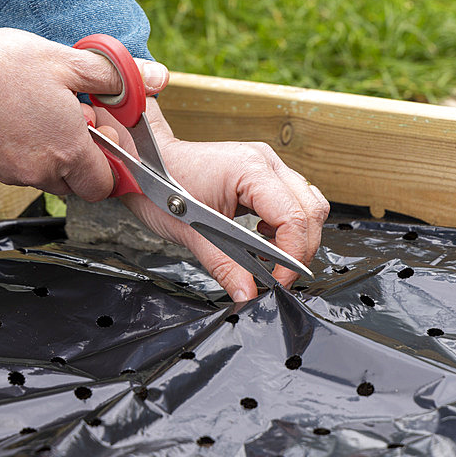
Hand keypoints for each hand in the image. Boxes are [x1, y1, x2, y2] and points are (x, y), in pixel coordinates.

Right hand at [0, 13, 167, 198]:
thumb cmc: (6, 64)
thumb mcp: (68, 61)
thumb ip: (116, 76)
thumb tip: (158, 78)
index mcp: (69, 150)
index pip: (104, 185)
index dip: (110, 163)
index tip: (102, 134)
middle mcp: (42, 171)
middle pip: (77, 185)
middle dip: (83, 160)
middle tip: (72, 120)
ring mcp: (13, 174)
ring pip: (48, 177)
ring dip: (54, 155)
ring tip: (43, 113)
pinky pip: (21, 170)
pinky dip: (27, 152)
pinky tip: (19, 117)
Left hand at [94, 99, 329, 300]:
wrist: (143, 161)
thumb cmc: (160, 184)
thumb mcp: (191, 233)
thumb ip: (224, 266)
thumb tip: (247, 295)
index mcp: (249, 169)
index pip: (294, 217)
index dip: (292, 256)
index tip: (277, 282)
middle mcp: (265, 161)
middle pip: (312, 210)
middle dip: (300, 249)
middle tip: (277, 277)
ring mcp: (266, 164)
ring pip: (310, 203)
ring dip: (298, 236)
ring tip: (271, 257)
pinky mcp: (263, 172)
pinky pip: (294, 199)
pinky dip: (288, 225)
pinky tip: (264, 237)